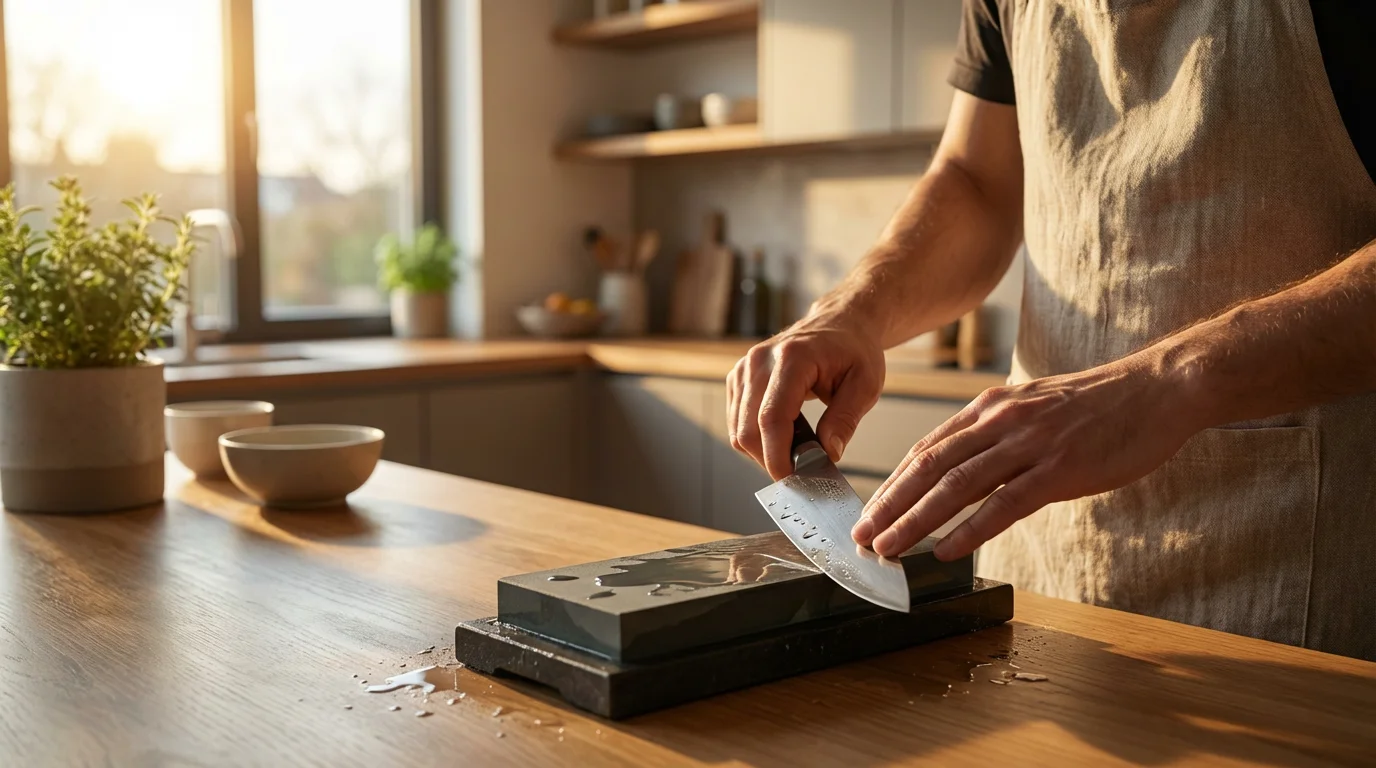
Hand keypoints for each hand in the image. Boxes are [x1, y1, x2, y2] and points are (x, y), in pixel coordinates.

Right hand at [727, 314, 884, 479]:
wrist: (840, 324)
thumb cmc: (854, 351)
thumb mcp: (866, 385)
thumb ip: (845, 420)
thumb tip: (827, 454)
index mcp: (792, 358)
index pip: (771, 417)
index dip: (777, 455)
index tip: (791, 480)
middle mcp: (760, 361)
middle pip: (748, 429)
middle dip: (771, 459)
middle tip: (802, 471)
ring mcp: (744, 368)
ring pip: (738, 430)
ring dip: (763, 451)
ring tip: (797, 450)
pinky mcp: (739, 378)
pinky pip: (737, 422)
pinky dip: (757, 438)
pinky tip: (784, 435)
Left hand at [852, 357, 1203, 560]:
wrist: (1158, 388)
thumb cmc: (1100, 405)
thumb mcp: (1034, 410)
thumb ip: (997, 437)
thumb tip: (966, 474)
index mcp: (990, 409)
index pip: (927, 449)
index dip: (893, 483)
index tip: (870, 511)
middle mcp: (1000, 422)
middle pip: (928, 467)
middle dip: (889, 505)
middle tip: (862, 536)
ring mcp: (1028, 444)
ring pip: (955, 487)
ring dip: (915, 521)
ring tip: (888, 548)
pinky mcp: (1059, 468)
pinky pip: (1003, 503)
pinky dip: (969, 529)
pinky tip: (946, 550)